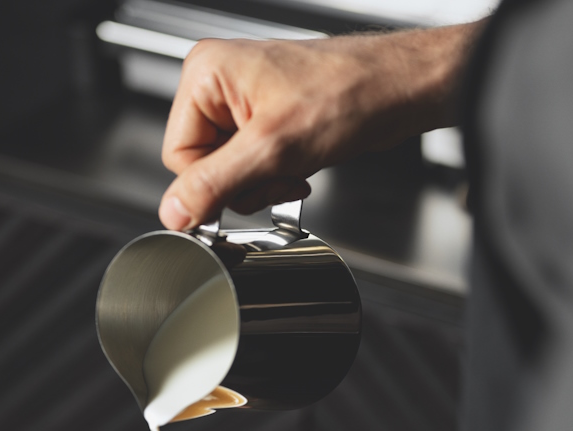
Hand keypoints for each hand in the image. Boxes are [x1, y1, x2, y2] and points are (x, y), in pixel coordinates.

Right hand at [158, 22, 485, 229]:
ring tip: (293, 165)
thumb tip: (174, 212)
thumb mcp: (272, 150)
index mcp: (205, 76)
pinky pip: (252, 166)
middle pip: (202, 165)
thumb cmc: (349, 94)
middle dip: (242, 182)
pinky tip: (298, 165)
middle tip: (278, 172)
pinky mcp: (264, 120)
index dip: (212, 182)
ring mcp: (242, 102)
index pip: (177, 156)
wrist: (397, 91)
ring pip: (229, 172)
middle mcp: (218, 84)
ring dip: (262, 182)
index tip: (246, 185)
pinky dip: (275, 175)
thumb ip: (215, 184)